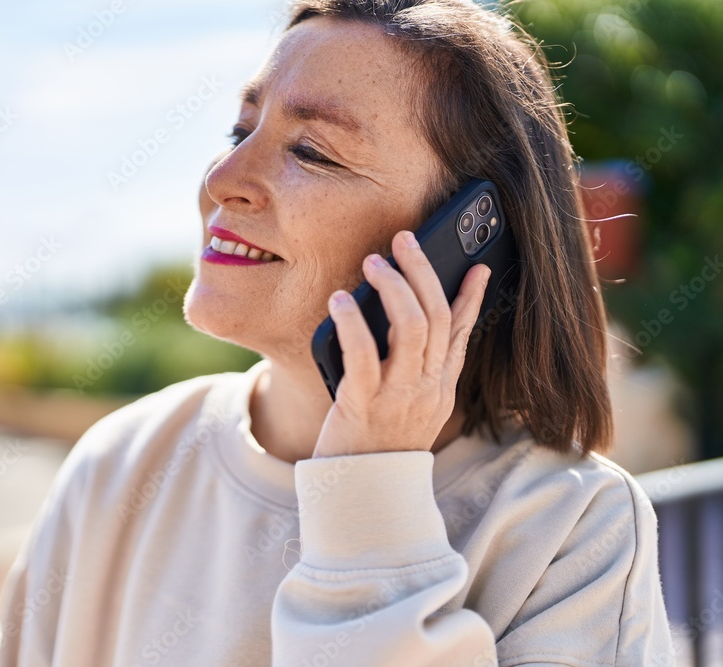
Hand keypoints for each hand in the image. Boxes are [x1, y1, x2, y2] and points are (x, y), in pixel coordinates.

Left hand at [313, 229, 491, 458]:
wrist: (360, 498)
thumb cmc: (375, 446)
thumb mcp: (408, 410)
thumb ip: (412, 371)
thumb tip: (399, 322)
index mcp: (440, 389)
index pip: (462, 334)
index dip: (472, 298)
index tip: (478, 266)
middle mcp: (427, 389)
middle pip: (438, 318)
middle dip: (422, 271)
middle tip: (403, 240)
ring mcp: (398, 397)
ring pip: (412, 327)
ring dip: (393, 287)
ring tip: (373, 262)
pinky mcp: (363, 405)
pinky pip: (363, 355)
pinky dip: (353, 322)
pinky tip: (339, 301)